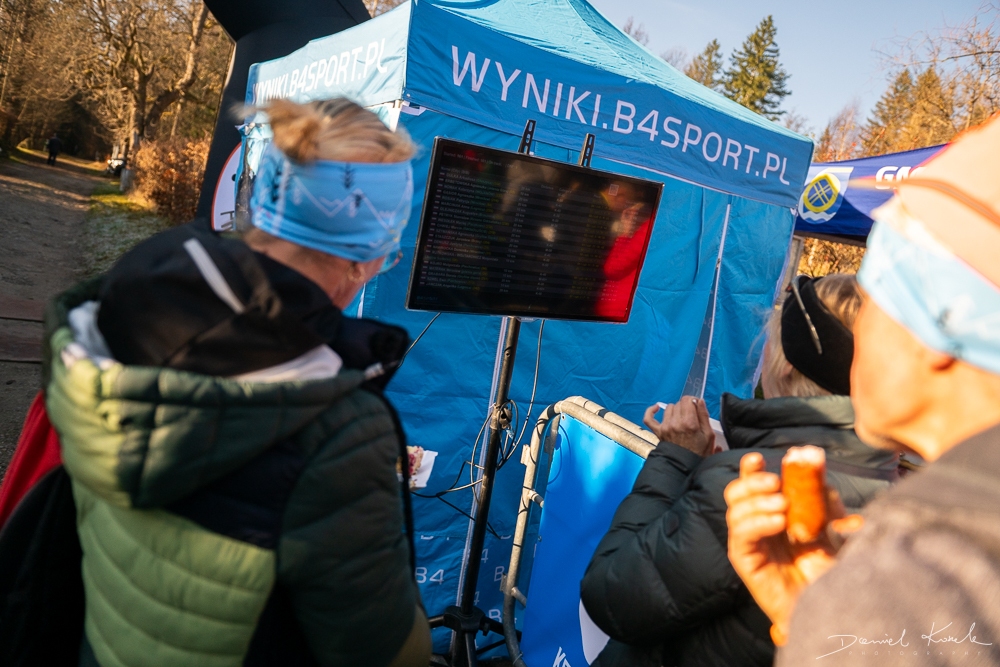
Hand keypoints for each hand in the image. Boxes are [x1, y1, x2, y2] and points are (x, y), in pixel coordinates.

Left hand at [643, 397, 716, 456]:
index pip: (687, 400)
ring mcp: (665, 427)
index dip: (693, 401)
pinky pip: (649, 418)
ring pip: (668, 408)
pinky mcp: (658, 432)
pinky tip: (656, 408)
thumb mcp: (709, 435)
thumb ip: (704, 415)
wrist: (685, 466)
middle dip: (686, 407)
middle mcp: (675, 423)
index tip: (696, 405)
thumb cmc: (698, 453)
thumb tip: (699, 401)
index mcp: (690, 423)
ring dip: (675, 410)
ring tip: (681, 418)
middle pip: (679, 403)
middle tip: (691, 415)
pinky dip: (651, 411)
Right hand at [724, 453, 840, 641]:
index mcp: (772, 514)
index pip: (752, 486)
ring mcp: (749, 543)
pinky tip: (778, 522)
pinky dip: (757, 522)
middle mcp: (756, 526)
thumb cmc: (829, 572)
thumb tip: (823, 481)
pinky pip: (741, 534)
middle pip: (736, 493)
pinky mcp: (745, 560)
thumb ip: (828, 507)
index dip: (750, 470)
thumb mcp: (834, 533)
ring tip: (783, 505)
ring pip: (734, 511)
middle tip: (776, 483)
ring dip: (757, 502)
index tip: (758, 458)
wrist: (829, 608)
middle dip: (752, 482)